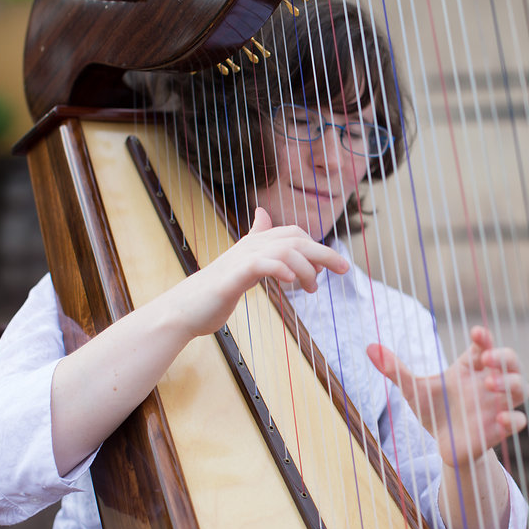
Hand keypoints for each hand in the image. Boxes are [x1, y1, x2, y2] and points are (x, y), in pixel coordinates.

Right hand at [166, 207, 348, 337]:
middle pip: (295, 238)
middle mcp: (249, 246)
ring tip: (312, 288)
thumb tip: (262, 217)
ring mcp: (240, 259)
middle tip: (343, 269)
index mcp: (254, 244)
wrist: (184, 310)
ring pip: (285, 250)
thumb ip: (259, 250)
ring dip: (306, 268)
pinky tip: (291, 281)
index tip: (329, 266)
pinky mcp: (233, 276)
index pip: (293, 233)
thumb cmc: (215, 294)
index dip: (315, 246)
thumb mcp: (241, 269)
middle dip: (324, 252)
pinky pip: (263, 264)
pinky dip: (281, 269)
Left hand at [367, 326, 528, 467]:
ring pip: (521, 387)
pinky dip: (515, 418)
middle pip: (511, 361)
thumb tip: (368, 347)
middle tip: (487, 359)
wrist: (443, 446)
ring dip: (510, 383)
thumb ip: (395, 369)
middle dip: (503, 356)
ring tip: (491, 384)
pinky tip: (502, 419)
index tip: (476, 332)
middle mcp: (488, 382)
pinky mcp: (500, 429)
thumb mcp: (413, 389)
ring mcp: (497, 405)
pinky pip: (519, 421)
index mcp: (470, 367)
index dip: (485, 336)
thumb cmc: (433, 410)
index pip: (485, 344)